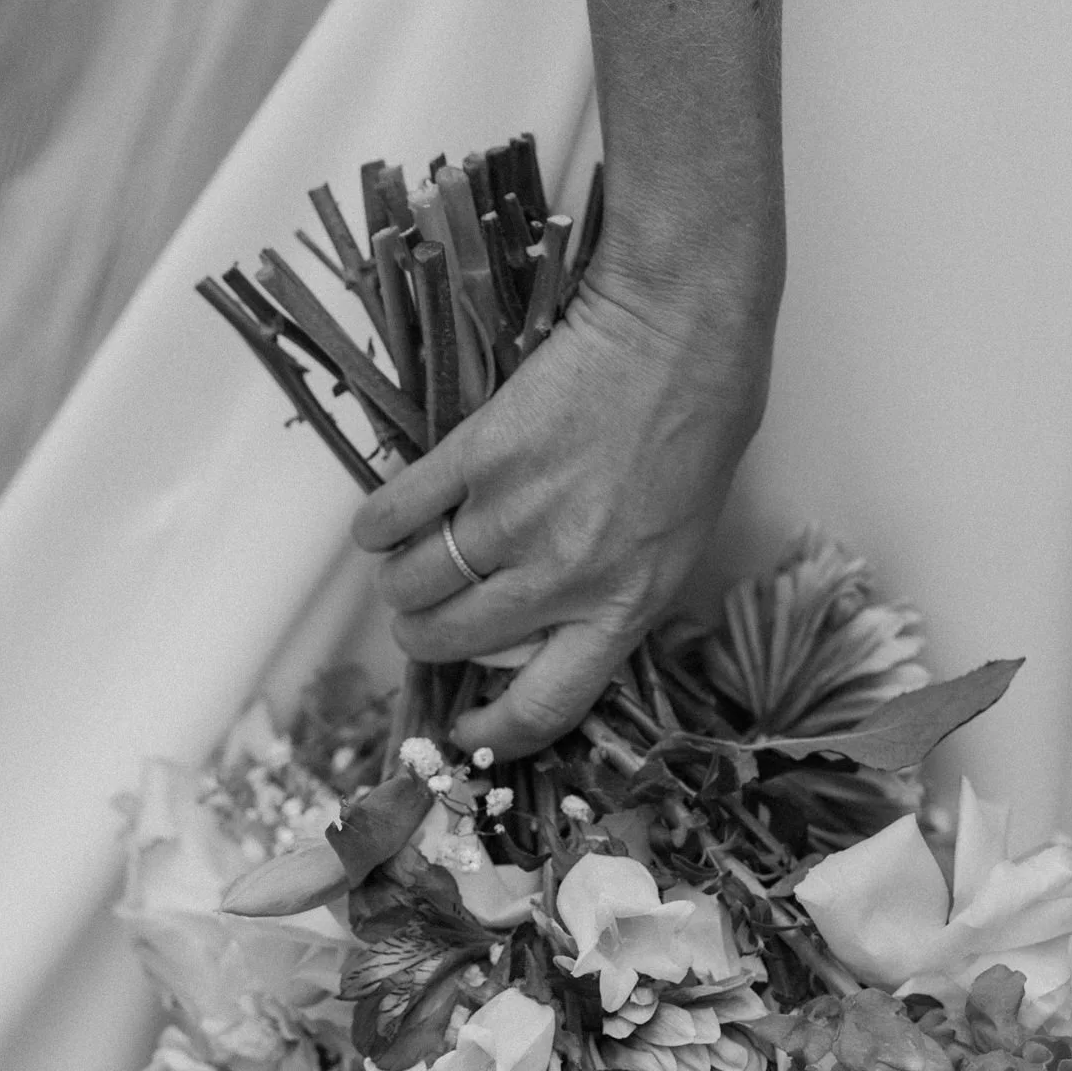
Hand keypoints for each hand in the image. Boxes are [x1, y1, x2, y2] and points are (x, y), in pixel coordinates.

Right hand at [349, 249, 778, 758]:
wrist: (679, 335)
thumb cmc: (694, 437)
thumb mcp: (673, 547)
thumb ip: (610, 599)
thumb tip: (539, 640)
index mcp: (623, 608)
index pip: (545, 707)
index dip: (493, 734)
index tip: (464, 732)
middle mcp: (563, 577)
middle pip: (455, 643)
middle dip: (422, 643)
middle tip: (419, 624)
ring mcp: (515, 516)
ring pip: (415, 583)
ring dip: (396, 586)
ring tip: (400, 571)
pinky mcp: (477, 455)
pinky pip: (398, 512)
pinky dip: (377, 525)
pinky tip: (380, 526)